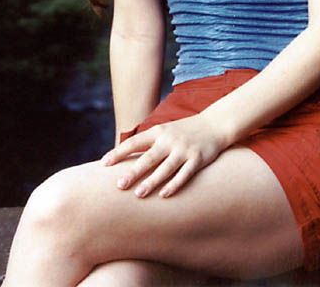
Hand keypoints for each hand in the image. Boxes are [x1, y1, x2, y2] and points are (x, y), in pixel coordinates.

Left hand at [100, 113, 224, 198]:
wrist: (215, 124)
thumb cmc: (184, 131)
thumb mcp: (165, 131)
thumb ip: (148, 142)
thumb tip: (124, 158)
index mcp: (158, 131)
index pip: (134, 142)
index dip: (119, 153)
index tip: (104, 164)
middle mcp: (170, 139)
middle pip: (148, 157)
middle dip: (133, 172)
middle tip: (119, 185)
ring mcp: (184, 149)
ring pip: (165, 168)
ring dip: (152, 181)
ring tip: (139, 194)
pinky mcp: (198, 159)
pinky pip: (184, 174)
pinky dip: (174, 184)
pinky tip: (164, 195)